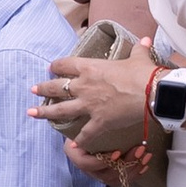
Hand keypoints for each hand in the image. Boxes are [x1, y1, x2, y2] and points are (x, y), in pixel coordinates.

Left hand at [35, 44, 154, 158]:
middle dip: (43, 88)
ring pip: (61, 109)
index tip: (52, 68)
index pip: (66, 64)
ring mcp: (89, 105)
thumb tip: (145, 41)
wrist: (153, 93)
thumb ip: (138, 50)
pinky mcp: (99, 122)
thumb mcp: (139, 58)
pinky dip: (79, 140)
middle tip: (33, 90)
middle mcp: (84, 86)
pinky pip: (85, 133)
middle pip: (57, 87)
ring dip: (45, 112)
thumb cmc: (144, 73)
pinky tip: (72, 145)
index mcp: (90, 68)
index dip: (57, 66)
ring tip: (32, 112)